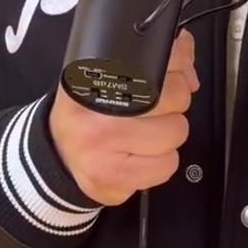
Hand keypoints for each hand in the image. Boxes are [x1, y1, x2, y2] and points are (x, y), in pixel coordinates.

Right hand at [49, 28, 198, 205]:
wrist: (58, 153)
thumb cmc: (88, 113)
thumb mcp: (108, 74)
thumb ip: (152, 63)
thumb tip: (188, 70)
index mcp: (95, 83)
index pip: (156, 67)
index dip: (175, 70)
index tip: (170, 76)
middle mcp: (97, 120)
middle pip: (175, 100)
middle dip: (172, 103)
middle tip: (151, 109)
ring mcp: (104, 156)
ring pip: (176, 135)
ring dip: (167, 134)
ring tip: (143, 132)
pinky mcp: (115, 184)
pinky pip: (167, 167)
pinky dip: (161, 162)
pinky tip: (140, 155)